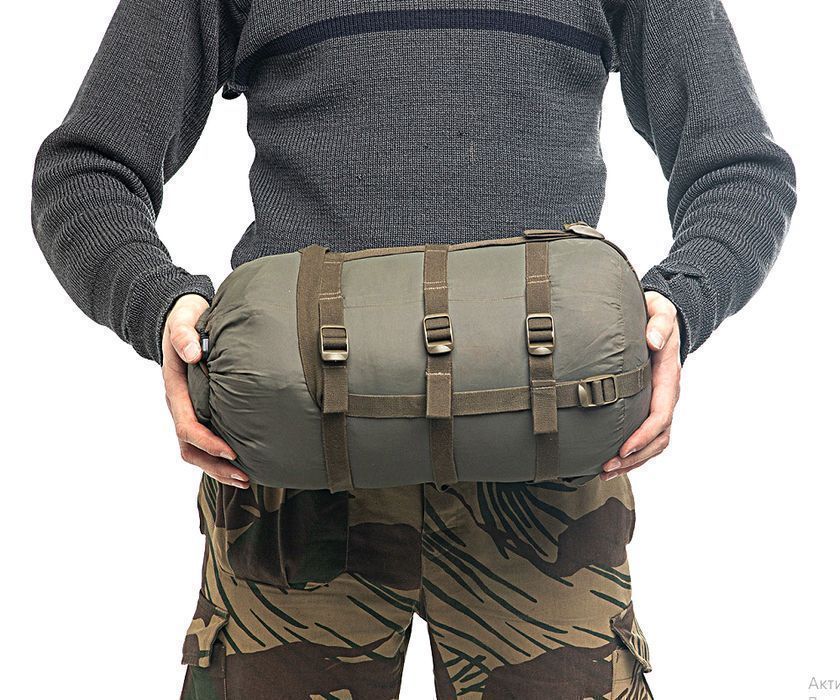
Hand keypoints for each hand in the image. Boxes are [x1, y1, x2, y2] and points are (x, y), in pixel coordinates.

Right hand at [162, 294, 249, 488]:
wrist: (181, 317)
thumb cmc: (184, 319)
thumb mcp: (181, 320)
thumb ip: (183, 335)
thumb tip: (191, 353)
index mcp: (175, 388)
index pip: (188, 425)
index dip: (208, 442)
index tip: (231, 451)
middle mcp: (180, 404)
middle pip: (191, 447)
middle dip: (215, 465)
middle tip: (244, 477)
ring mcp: (189, 408)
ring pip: (197, 449)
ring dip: (219, 467)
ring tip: (246, 479)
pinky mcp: (200, 408)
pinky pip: (207, 438)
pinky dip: (222, 454)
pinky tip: (245, 460)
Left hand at [601, 291, 680, 479]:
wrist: (661, 318)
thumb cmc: (657, 315)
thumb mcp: (661, 311)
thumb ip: (659, 323)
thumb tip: (652, 341)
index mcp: (668, 377)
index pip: (660, 415)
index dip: (643, 435)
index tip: (624, 448)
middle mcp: (666, 395)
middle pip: (658, 437)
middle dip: (634, 456)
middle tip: (608, 467)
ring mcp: (659, 402)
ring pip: (653, 442)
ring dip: (632, 461)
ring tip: (606, 471)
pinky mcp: (648, 405)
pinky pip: (645, 436)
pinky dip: (630, 453)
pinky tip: (610, 461)